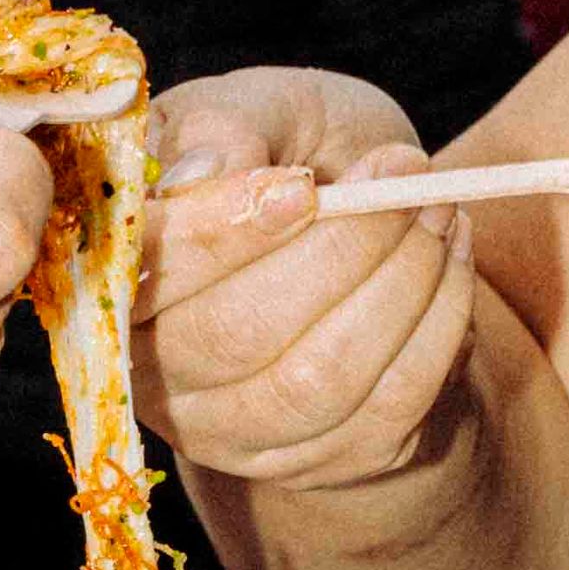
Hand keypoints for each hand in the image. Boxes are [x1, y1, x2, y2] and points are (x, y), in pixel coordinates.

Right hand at [140, 69, 486, 512]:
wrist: (363, 238)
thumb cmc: (293, 159)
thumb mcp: (258, 109)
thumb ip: (226, 124)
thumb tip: (204, 174)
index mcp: (117, 277)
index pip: (147, 274)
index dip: (222, 235)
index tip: (303, 187)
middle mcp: (156, 374)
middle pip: (238, 334)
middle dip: (342, 249)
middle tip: (406, 176)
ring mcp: (234, 433)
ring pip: (320, 377)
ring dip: (401, 283)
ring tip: (439, 208)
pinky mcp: (317, 460)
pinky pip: (391, 403)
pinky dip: (438, 323)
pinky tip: (451, 260)